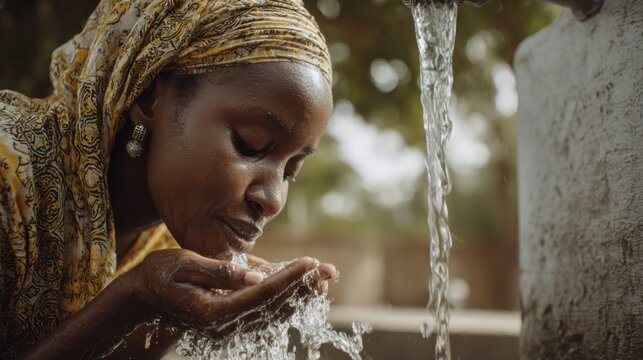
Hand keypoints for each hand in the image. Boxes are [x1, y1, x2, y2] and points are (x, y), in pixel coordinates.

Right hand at [126, 249, 331, 338]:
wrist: (139, 301)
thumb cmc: (157, 277)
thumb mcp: (182, 265)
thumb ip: (219, 272)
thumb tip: (255, 277)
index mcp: (214, 311)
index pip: (262, 295)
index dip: (289, 279)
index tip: (311, 263)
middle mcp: (224, 325)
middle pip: (274, 307)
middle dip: (304, 287)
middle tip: (329, 270)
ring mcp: (227, 328)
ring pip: (273, 313)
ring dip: (300, 296)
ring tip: (323, 279)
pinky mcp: (229, 323)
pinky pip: (263, 313)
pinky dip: (285, 301)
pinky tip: (301, 289)